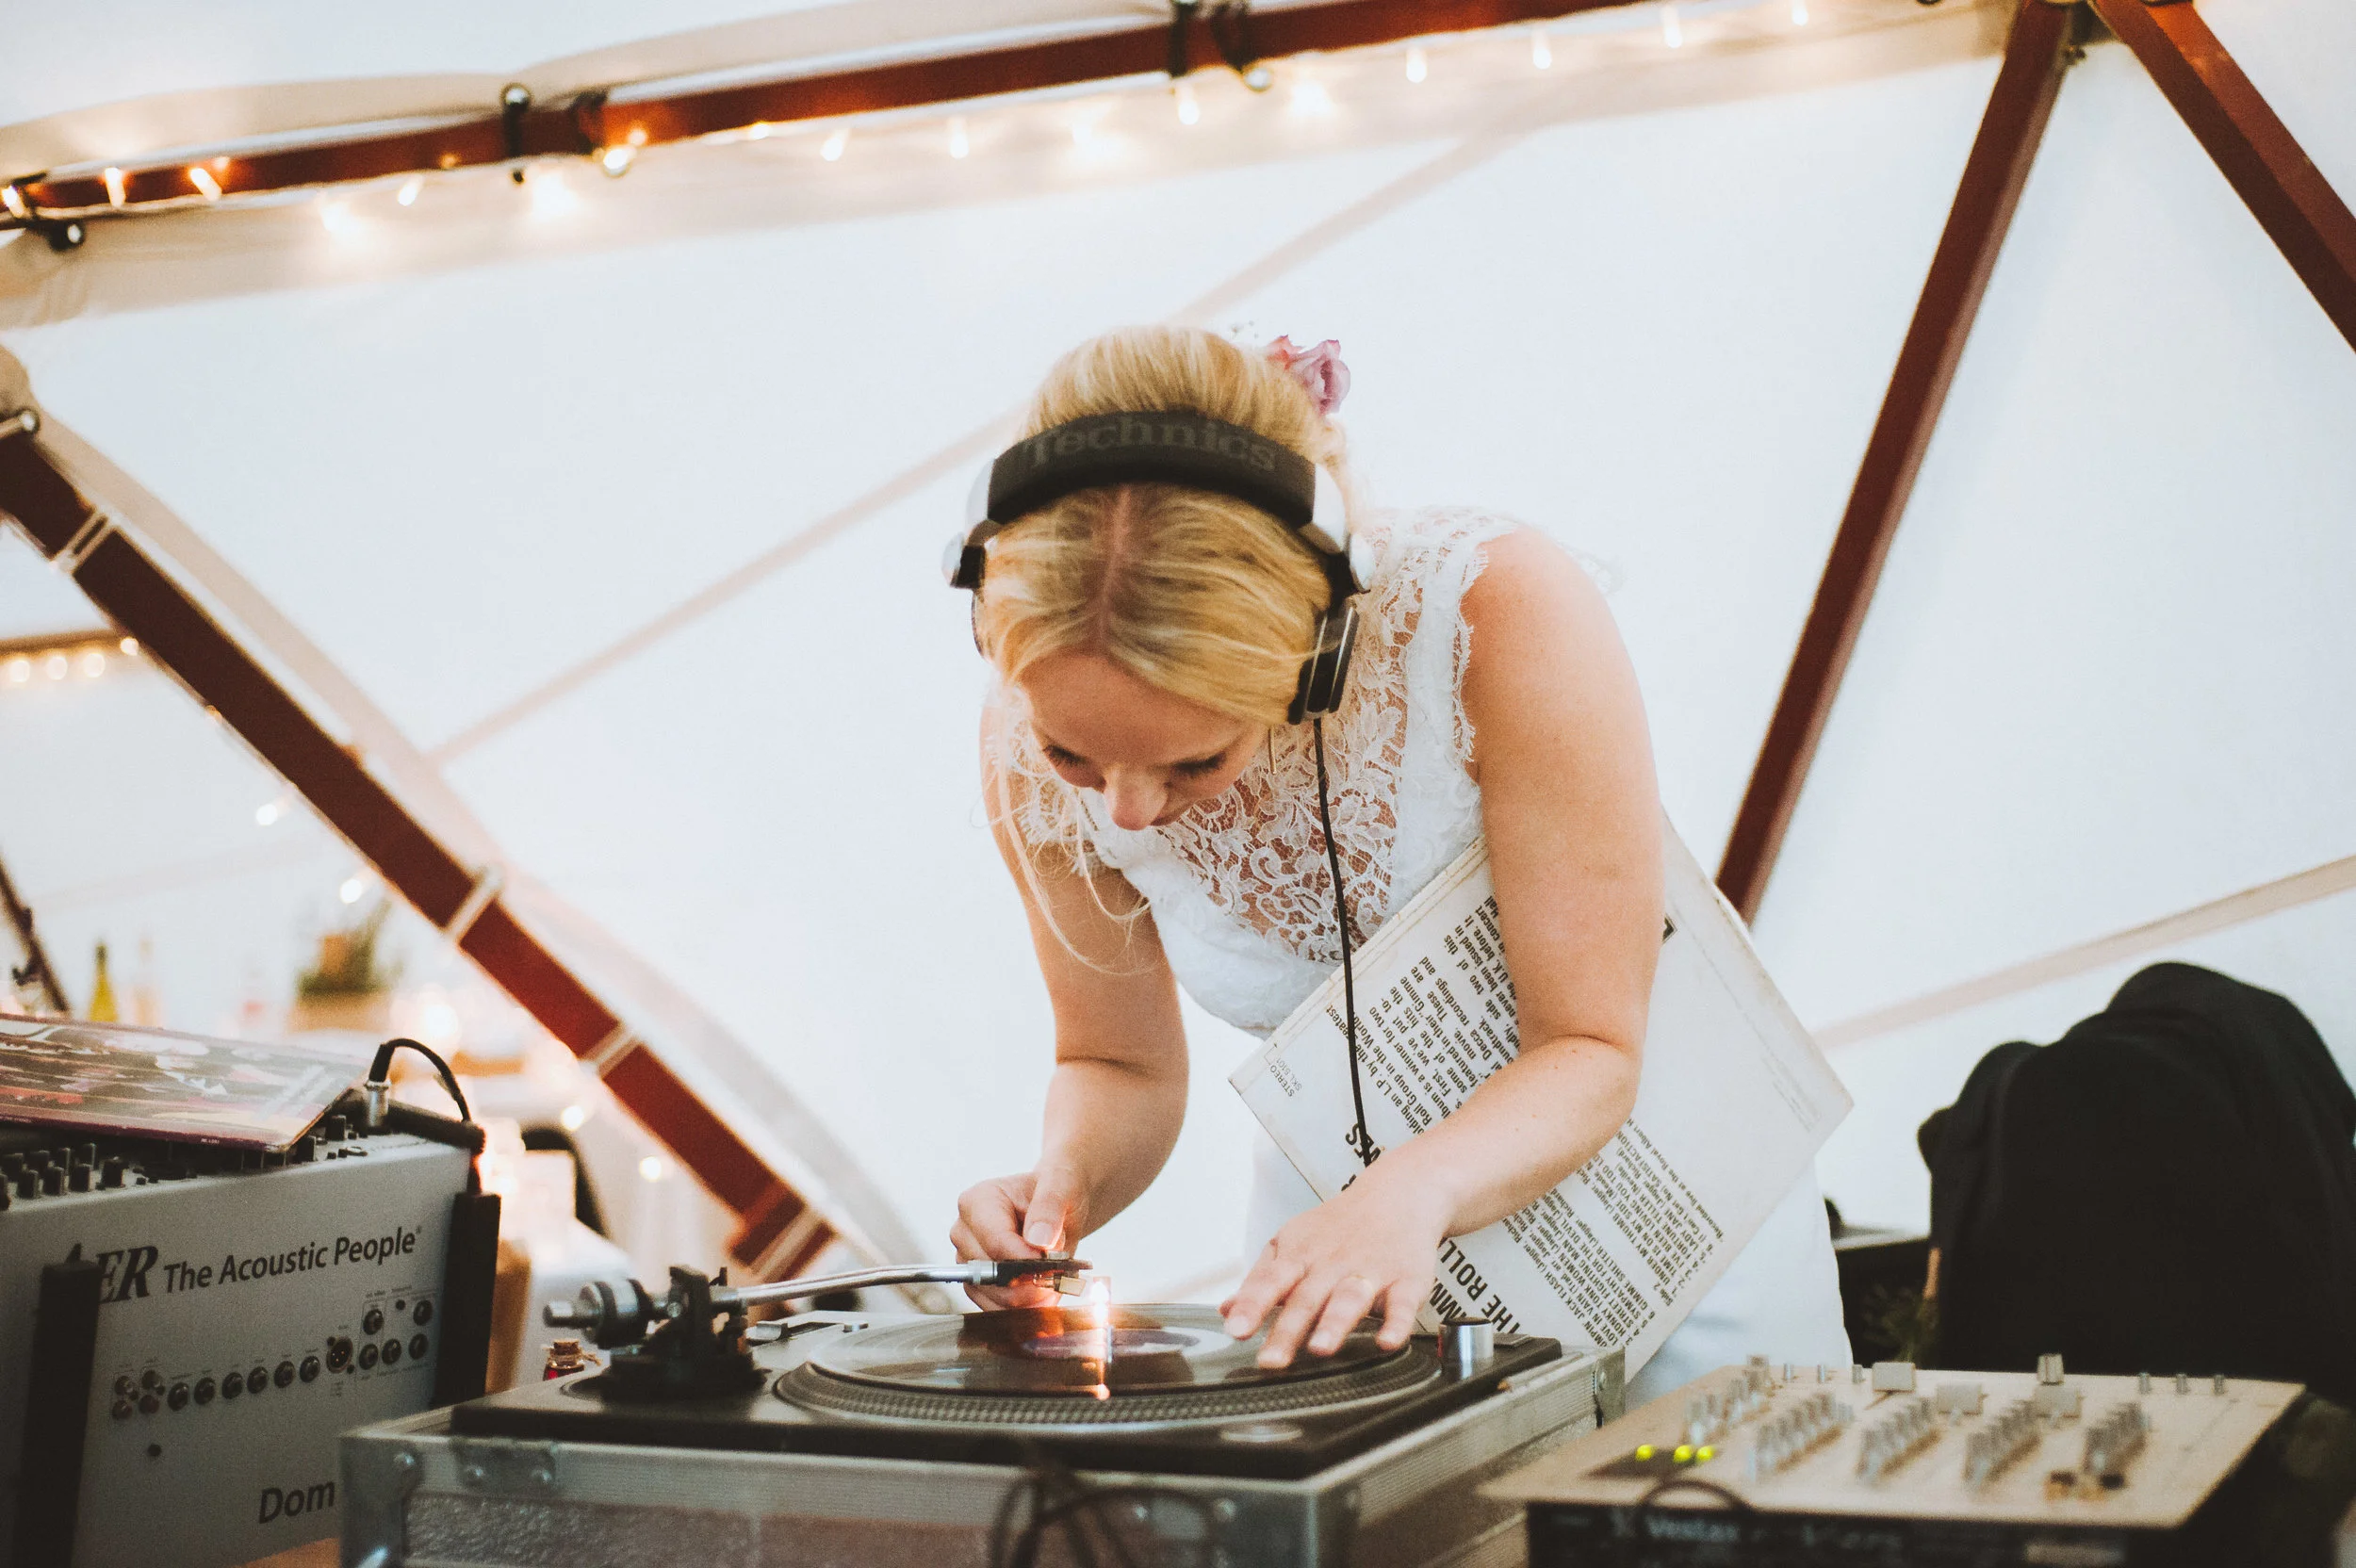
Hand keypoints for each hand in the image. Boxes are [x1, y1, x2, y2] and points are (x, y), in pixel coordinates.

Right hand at [951, 1166, 1087, 1308]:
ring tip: (1055, 1276)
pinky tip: (1045, 1290)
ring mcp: (968, 1261)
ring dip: (1032, 1296)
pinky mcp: (978, 1285)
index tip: (1054, 1263)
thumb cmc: (1055, 1190)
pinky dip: (1027, 1307)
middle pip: (994, 1275)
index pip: (996, 1244)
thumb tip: (1038, 1239)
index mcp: (977, 1202)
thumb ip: (1049, 1207)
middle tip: (1060, 1269)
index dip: (1027, 1261)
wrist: (1058, 1207)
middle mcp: (964, 1233)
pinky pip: (998, 1309)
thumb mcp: (1062, 1185)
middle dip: (1033, 1280)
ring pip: (996, 1298)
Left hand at [1219, 1168, 1451, 1367]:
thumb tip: (1227, 1310)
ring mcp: (1370, 1271)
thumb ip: (1261, 1280)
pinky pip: (1402, 1305)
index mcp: (1301, 1255)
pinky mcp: (1407, 1281)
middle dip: (1288, 1331)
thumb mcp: (1293, 1243)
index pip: (1271, 1281)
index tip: (1236, 1330)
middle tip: (1270, 1361)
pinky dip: (1396, 1324)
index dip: (1252, 1305)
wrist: (1398, 1192)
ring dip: (1334, 1324)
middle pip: (1307, 1298)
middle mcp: (1332, 1264)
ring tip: (1320, 1349)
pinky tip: (1387, 1342)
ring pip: (1349, 1299)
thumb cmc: (1338, 1226)